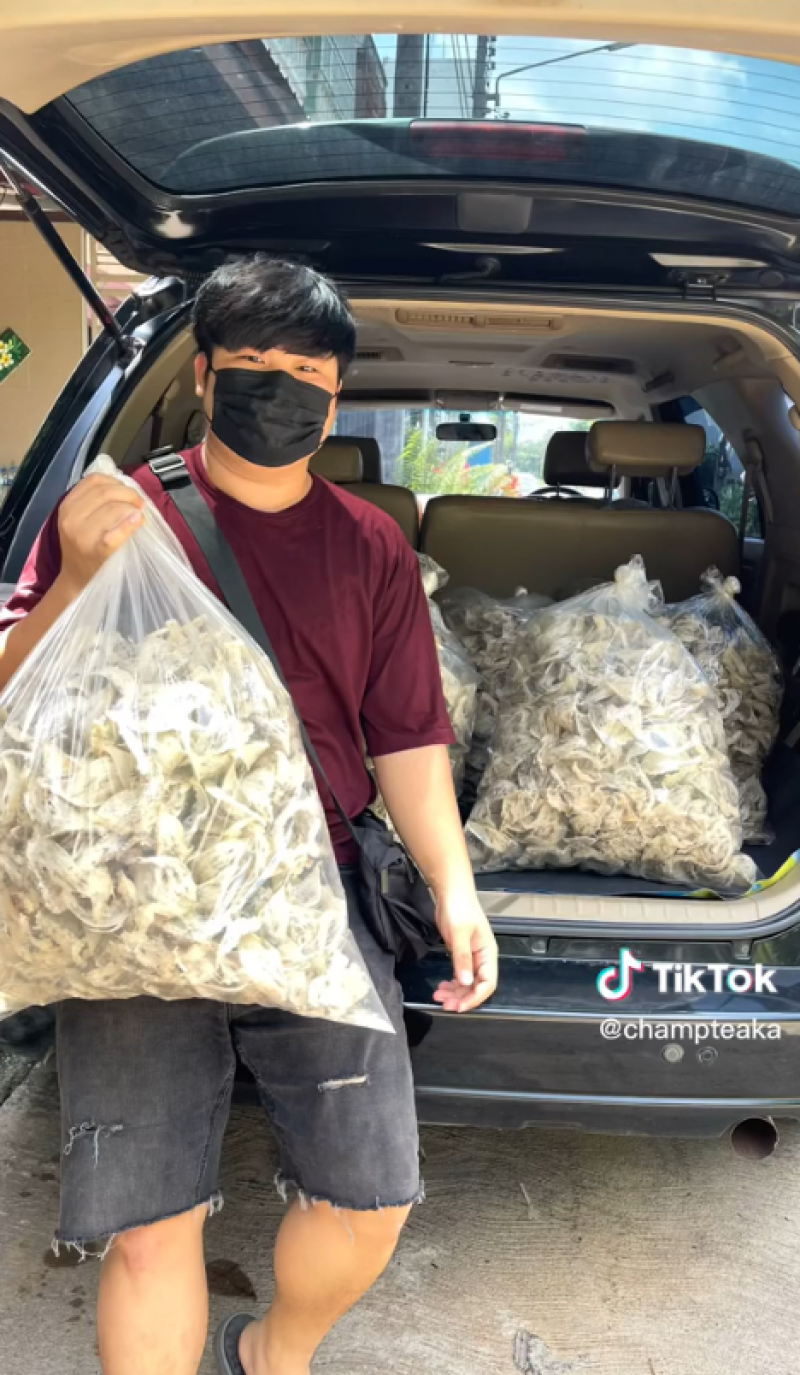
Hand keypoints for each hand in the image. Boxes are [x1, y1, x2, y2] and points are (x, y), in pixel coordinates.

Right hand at [57, 474, 144, 593]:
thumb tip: (124, 486)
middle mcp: (71, 517)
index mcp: (67, 506)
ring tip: (138, 514)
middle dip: (128, 494)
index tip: (127, 491)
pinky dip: (130, 523)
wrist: (76, 579)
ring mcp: (82, 534)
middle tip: (139, 503)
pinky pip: (116, 530)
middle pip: (105, 492)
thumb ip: (94, 502)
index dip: (116, 482)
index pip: (94, 480)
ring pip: (113, 507)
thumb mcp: (80, 520)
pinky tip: (138, 522)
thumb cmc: (84, 548)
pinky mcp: (97, 550)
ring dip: (132, 508)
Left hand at [432, 889, 497, 1012]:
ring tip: (439, 996)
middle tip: (444, 1004)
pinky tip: (442, 986)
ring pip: (467, 983)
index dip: (475, 997)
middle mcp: (482, 958)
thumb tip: (465, 981)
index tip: (459, 1006)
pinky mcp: (462, 954)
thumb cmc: (459, 907)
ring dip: (455, 993)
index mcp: (488, 953)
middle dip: (462, 998)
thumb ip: (462, 958)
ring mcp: (472, 957)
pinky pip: (460, 975)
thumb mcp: (459, 932)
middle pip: (477, 986)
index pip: (488, 983)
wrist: (451, 892)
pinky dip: (452, 984)